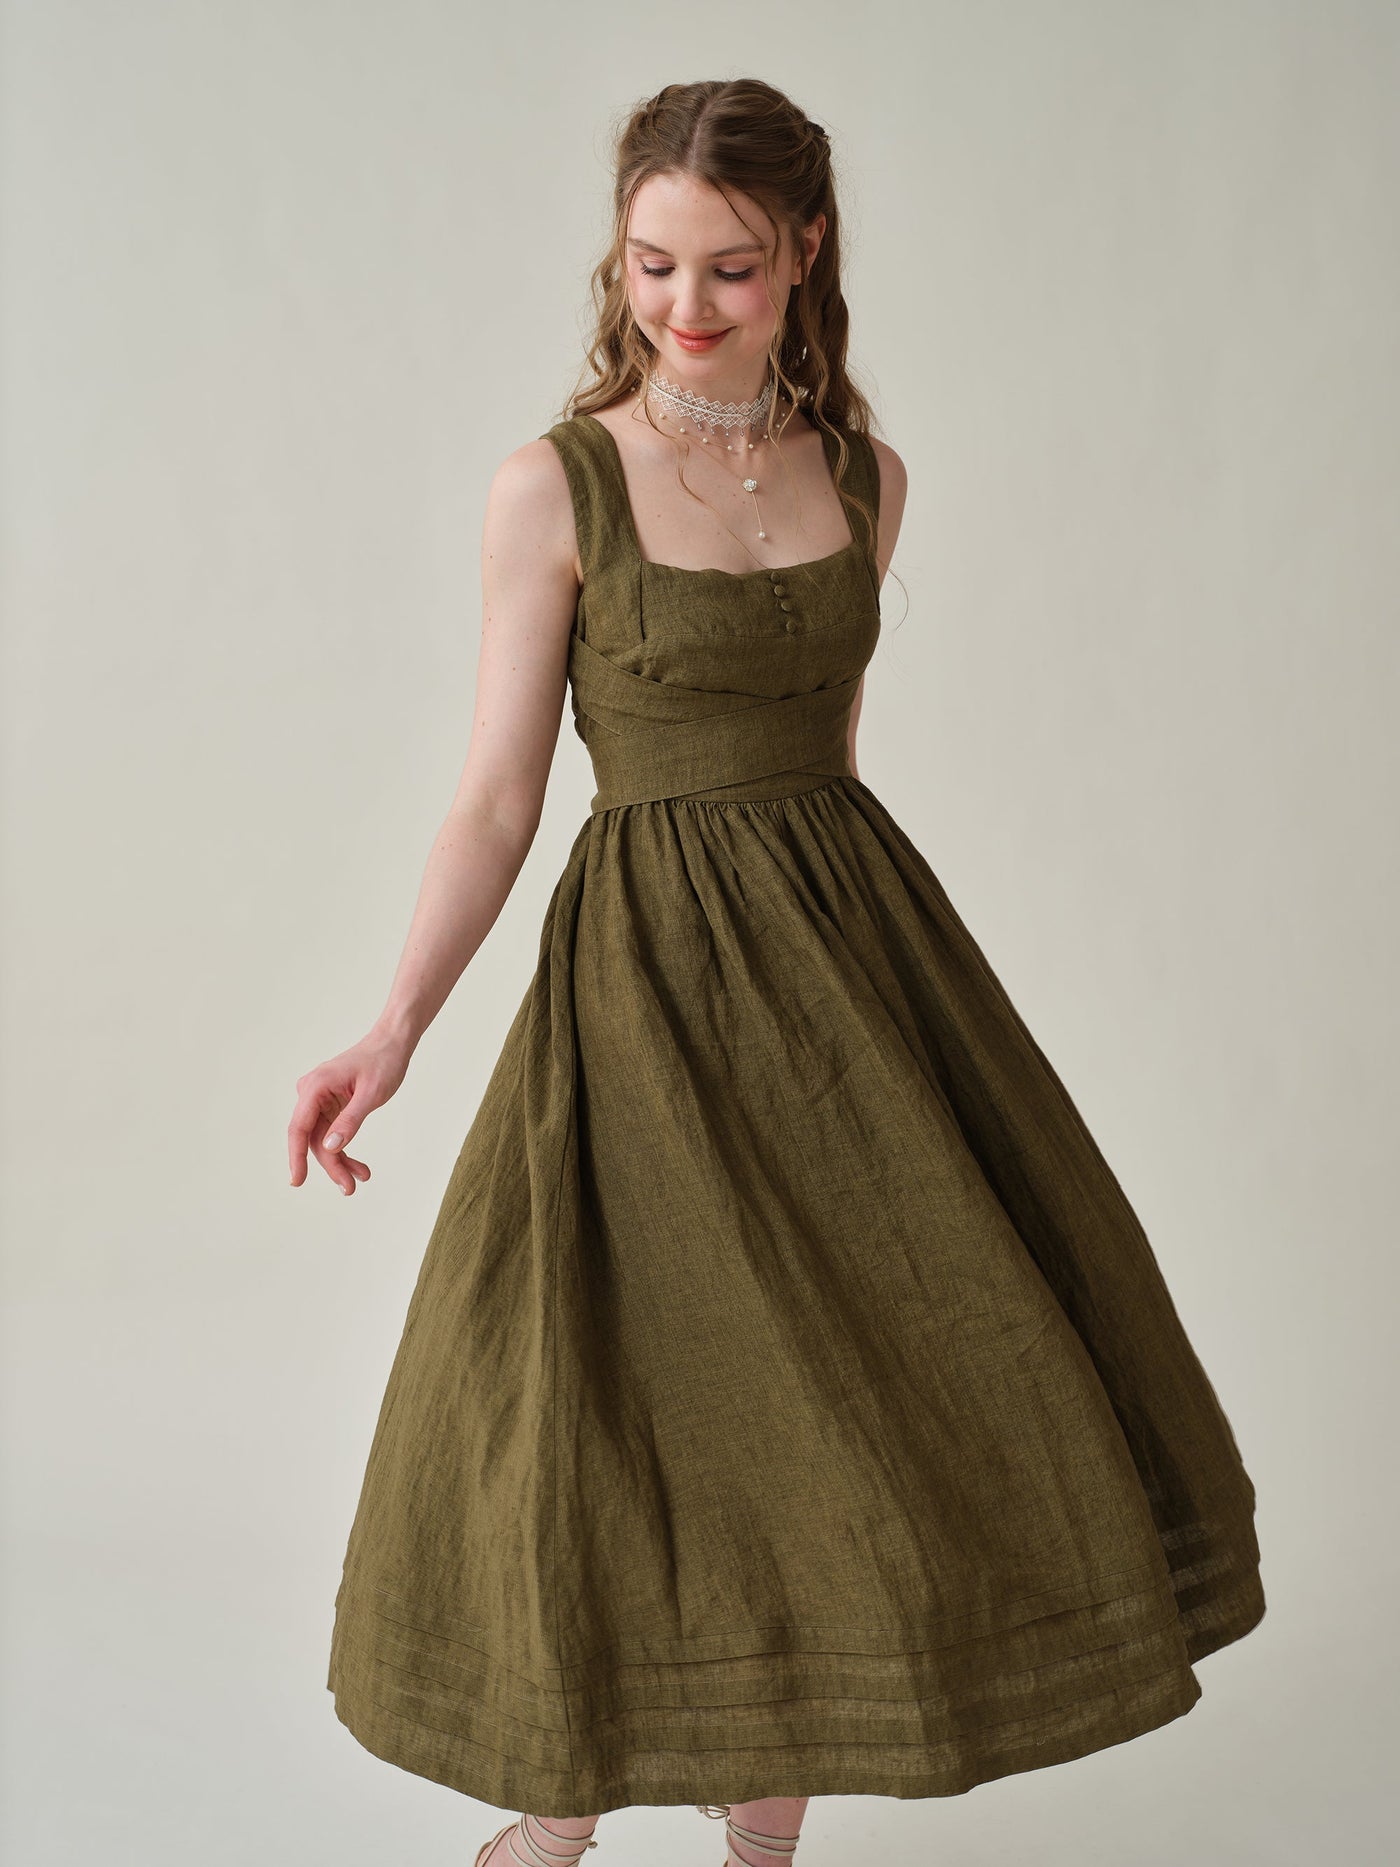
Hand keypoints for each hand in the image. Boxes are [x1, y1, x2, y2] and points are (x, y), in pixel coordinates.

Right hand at [287, 1031, 410, 1194]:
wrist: (392, 1043)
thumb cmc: (383, 1062)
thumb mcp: (371, 1094)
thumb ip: (350, 1121)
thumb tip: (331, 1148)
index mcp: (315, 1087)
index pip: (299, 1128)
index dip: (296, 1157)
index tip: (297, 1181)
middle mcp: (311, 1093)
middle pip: (313, 1138)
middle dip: (331, 1165)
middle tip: (349, 1188)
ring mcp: (319, 1099)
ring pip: (323, 1139)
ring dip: (340, 1161)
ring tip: (361, 1177)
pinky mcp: (329, 1105)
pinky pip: (331, 1132)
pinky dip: (344, 1149)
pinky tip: (358, 1167)